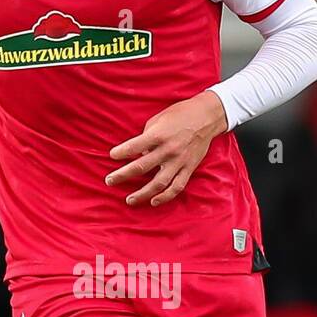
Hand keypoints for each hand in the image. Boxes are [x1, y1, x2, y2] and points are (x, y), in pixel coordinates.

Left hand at [106, 89, 226, 207]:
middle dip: (123, 175)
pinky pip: (177, 187)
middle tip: (109, 181)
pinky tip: (154, 201)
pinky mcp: (189, 168)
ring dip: (142, 193)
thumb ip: (147, 137)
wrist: (207, 117)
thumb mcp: (158, 119)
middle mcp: (168, 150)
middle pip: (141, 167)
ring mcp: (179, 161)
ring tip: (129, 200)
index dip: (121, 152)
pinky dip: (165, 197)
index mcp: (158, 135)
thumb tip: (139, 154)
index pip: (134, 146)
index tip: (112, 156)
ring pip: (158, 183)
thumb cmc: (179, 115)